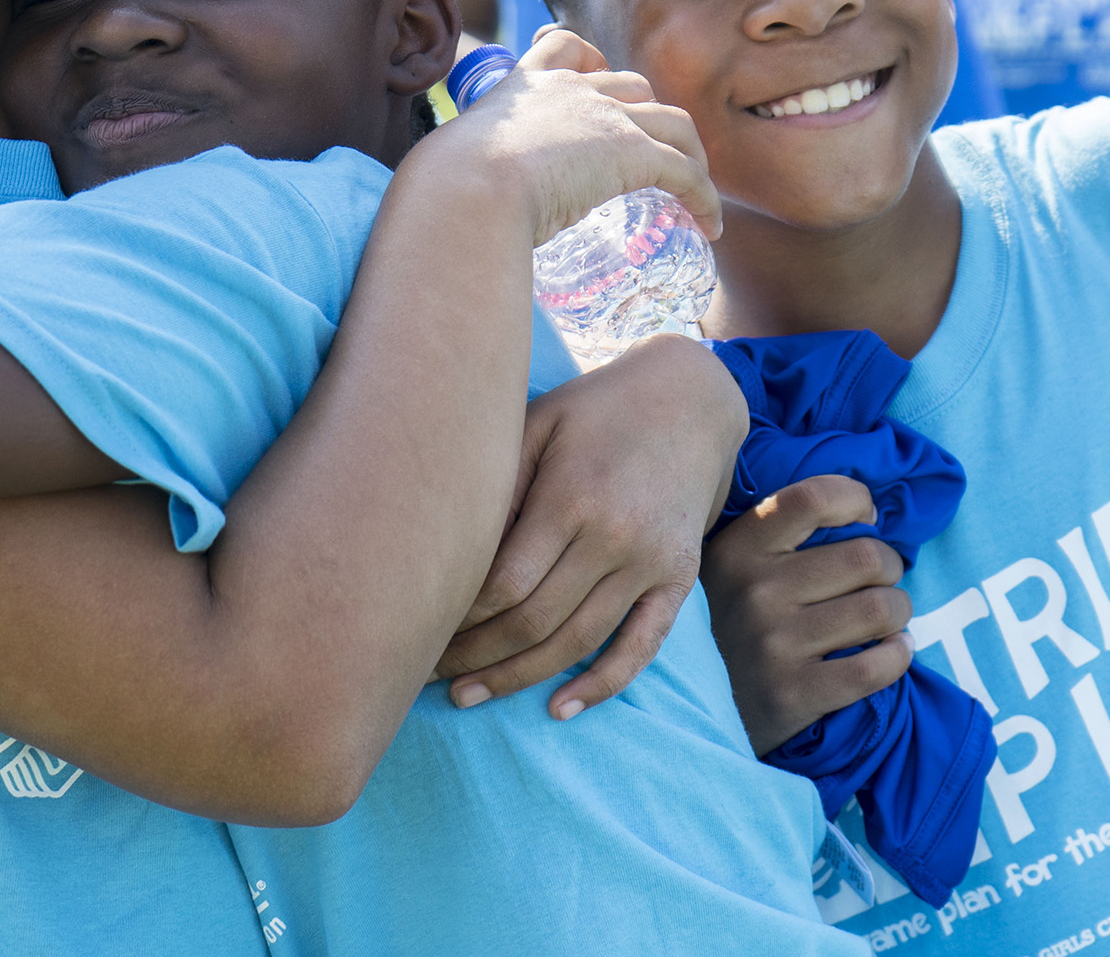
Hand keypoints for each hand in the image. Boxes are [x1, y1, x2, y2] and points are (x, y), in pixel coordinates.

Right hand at [427, 28, 721, 245]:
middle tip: (653, 156)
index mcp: (527, 84)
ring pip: (673, 123)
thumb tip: (440, 216)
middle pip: (633, 85)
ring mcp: (606, 117)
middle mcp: (572, 89)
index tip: (599, 80)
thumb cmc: (448, 190)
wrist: (467, 189)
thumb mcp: (454, 166)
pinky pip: (686, 172)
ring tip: (694, 190)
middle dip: (651, 116)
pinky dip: (704, 197)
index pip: (565, 46)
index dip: (591, 61)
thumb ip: (462, 177)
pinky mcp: (632, 152)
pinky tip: (709, 225)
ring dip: (690, 155)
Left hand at [435, 333, 743, 718]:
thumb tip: (448, 548)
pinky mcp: (678, 579)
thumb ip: (498, 483)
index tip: (419, 628)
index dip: (458, 617)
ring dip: (519, 677)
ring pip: (577, 641)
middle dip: (475, 655)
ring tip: (468, 696)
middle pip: (534, 621)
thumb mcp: (538, 424)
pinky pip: (641, 646)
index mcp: (572, 497)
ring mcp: (651, 563)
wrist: (691, 400)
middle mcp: (615, 538)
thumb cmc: (595, 410)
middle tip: (426, 673)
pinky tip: (560, 709)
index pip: (504, 584)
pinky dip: (601, 684)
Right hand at [702, 476, 913, 754]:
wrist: (695, 712)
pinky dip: (898, 654)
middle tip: (879, 582)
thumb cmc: (732, 626)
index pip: (814, 498)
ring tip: (886, 620)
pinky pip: (877, 666)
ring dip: (898, 612)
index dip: (856, 500)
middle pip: (866, 556)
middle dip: (889, 568)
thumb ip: (779, 533)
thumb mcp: (733, 568)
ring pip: (880, 609)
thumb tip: (868, 512)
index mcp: (737, 550)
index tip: (865, 519)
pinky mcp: (792, 694)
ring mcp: (772, 645)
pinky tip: (892, 650)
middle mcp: (753, 592)